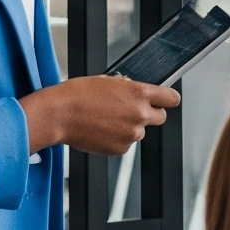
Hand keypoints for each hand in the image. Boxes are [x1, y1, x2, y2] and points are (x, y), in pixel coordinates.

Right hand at [20, 76, 180, 154]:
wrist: (57, 115)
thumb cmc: (77, 95)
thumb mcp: (106, 81)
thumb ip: (127, 87)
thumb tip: (134, 89)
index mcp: (139, 94)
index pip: (171, 98)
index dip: (168, 99)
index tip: (165, 100)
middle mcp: (140, 114)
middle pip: (161, 117)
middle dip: (150, 114)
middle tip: (130, 111)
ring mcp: (131, 134)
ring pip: (139, 131)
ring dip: (128, 127)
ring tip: (104, 120)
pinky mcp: (121, 148)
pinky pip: (125, 143)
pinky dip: (116, 139)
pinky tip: (100, 130)